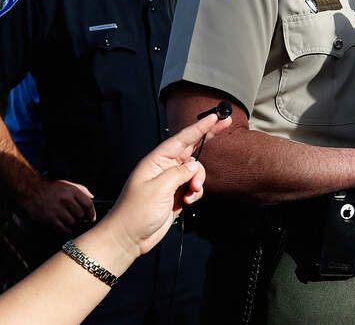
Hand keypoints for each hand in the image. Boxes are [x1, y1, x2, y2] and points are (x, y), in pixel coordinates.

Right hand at [19, 179, 96, 234]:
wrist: (30, 191)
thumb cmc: (50, 188)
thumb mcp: (67, 184)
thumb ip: (81, 189)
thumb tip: (92, 197)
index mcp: (72, 191)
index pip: (88, 204)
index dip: (92, 213)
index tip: (92, 218)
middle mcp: (66, 200)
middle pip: (81, 215)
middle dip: (80, 217)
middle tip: (76, 218)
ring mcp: (57, 210)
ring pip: (72, 222)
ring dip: (71, 223)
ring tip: (67, 219)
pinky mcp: (49, 219)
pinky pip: (62, 229)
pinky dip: (66, 230)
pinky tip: (66, 229)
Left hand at [96, 112, 230, 257]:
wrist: (129, 238)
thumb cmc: (135, 213)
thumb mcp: (158, 189)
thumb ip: (179, 173)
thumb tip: (193, 167)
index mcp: (156, 161)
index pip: (182, 139)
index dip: (200, 127)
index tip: (215, 116)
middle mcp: (164, 168)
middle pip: (191, 148)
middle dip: (208, 136)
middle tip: (226, 123)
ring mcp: (171, 181)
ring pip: (195, 171)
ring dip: (198, 181)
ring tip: (191, 194)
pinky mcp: (176, 195)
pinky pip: (194, 187)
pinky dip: (196, 193)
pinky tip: (188, 202)